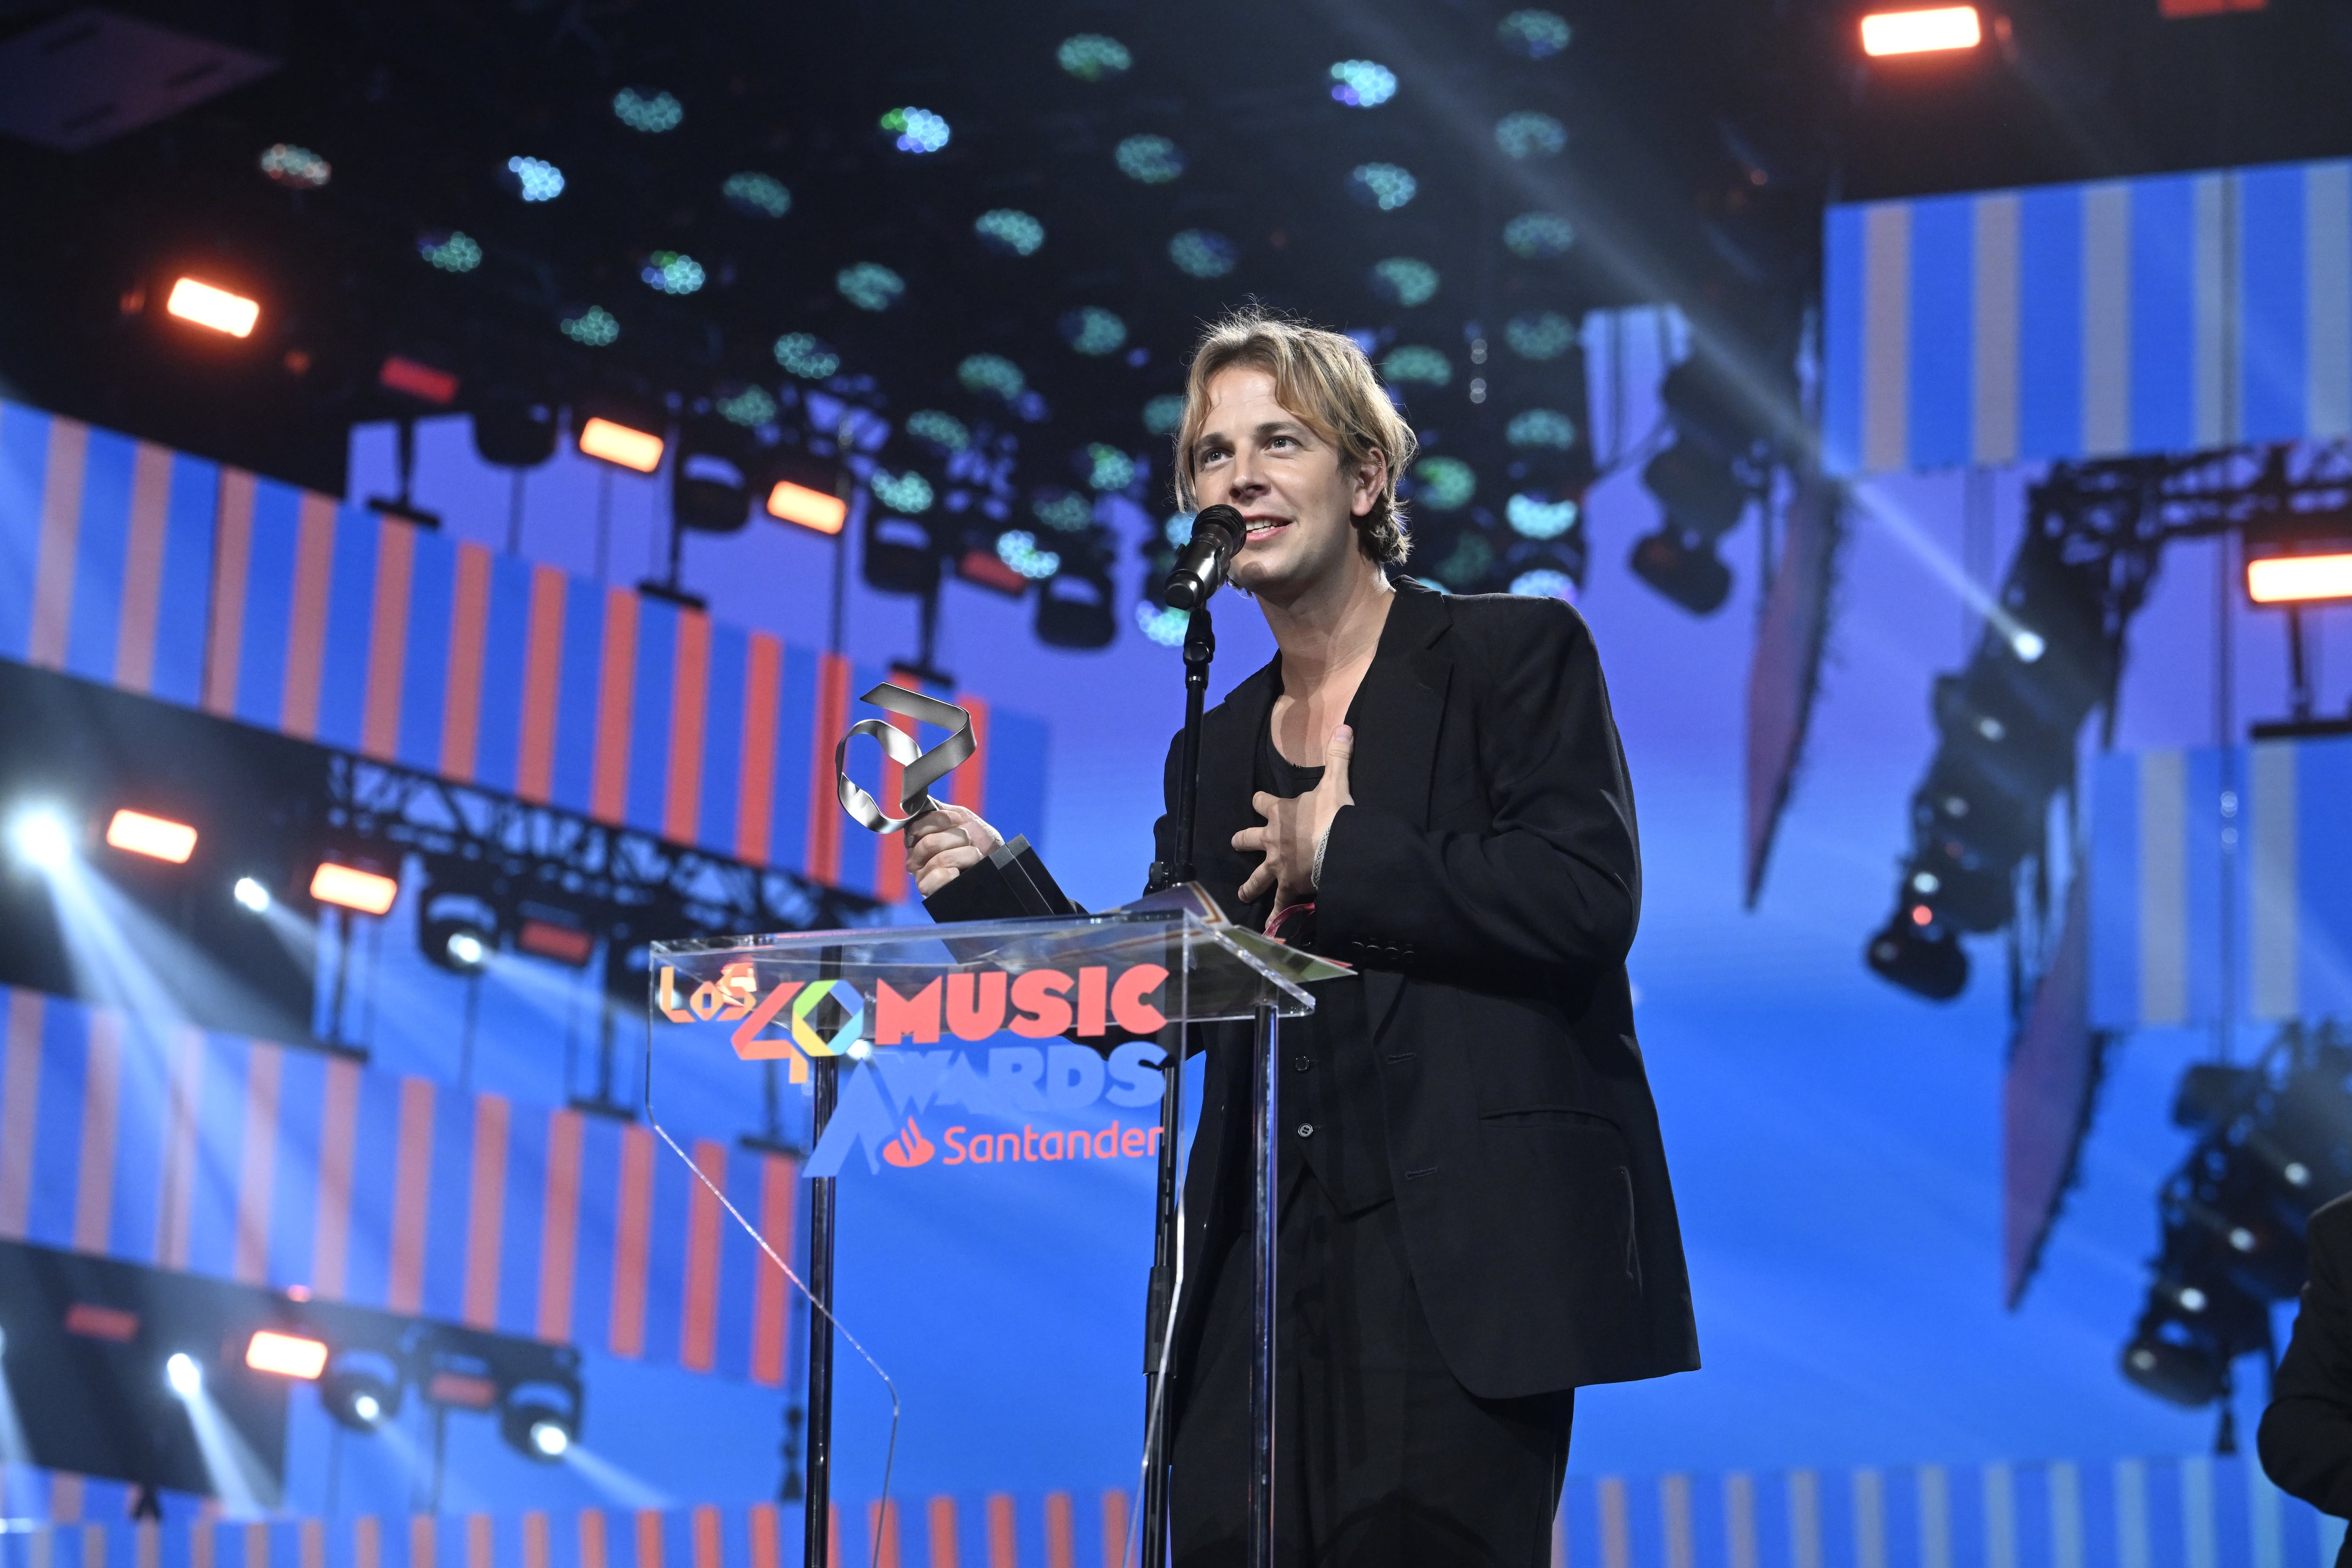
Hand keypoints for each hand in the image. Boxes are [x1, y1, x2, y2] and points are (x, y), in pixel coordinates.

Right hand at [906, 805, 1004, 896]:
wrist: (998, 863)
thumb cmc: (981, 841)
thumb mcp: (963, 818)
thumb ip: (940, 810)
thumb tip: (923, 802)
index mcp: (919, 839)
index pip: (916, 826)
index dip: (940, 820)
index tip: (959, 821)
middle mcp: (916, 858)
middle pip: (928, 843)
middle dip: (957, 839)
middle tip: (969, 843)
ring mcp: (922, 876)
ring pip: (939, 860)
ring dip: (965, 855)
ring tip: (974, 858)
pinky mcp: (931, 892)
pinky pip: (935, 879)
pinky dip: (952, 874)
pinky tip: (959, 874)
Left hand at [1233, 725, 1353, 912]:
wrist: (1338, 847)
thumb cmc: (1334, 815)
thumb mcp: (1336, 783)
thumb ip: (1338, 756)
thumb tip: (1344, 727)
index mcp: (1281, 813)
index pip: (1261, 803)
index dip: (1260, 802)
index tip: (1258, 801)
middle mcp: (1273, 839)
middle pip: (1249, 839)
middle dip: (1242, 841)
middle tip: (1235, 842)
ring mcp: (1278, 865)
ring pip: (1257, 876)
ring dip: (1249, 885)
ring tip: (1242, 894)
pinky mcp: (1288, 886)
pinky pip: (1279, 904)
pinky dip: (1275, 916)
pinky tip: (1269, 928)